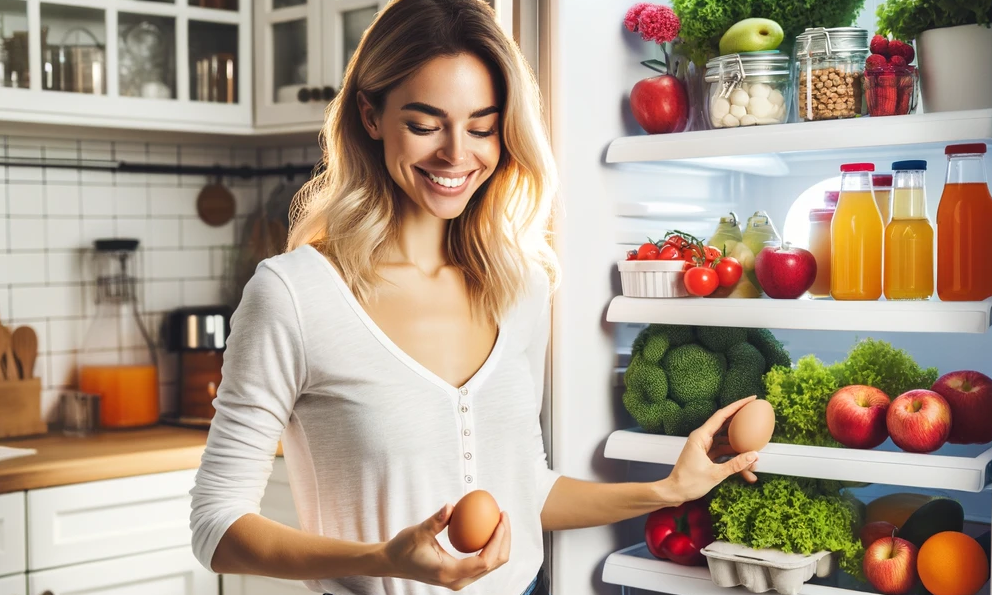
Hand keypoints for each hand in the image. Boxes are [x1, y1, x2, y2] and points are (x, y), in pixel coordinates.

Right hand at [381, 504, 510, 590]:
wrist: (393, 563)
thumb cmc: (403, 548)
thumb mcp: (418, 532)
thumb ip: (435, 521)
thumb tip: (450, 507)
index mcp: (449, 573)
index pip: (484, 560)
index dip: (497, 540)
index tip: (500, 521)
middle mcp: (457, 581)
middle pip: (493, 564)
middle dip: (504, 540)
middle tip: (503, 517)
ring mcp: (459, 580)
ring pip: (491, 565)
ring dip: (499, 543)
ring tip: (500, 521)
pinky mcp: (459, 575)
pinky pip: (482, 562)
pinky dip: (490, 547)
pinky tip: (488, 529)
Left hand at [665, 397, 759, 503]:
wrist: (674, 492)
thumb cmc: (688, 482)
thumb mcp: (715, 474)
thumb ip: (736, 465)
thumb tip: (753, 456)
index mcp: (701, 436)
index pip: (722, 415)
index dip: (737, 406)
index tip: (751, 399)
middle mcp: (702, 438)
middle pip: (726, 425)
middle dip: (742, 422)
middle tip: (757, 416)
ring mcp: (705, 447)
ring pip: (727, 442)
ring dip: (740, 448)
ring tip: (755, 451)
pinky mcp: (707, 456)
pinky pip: (723, 453)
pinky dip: (734, 459)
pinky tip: (747, 469)